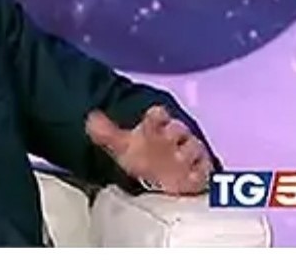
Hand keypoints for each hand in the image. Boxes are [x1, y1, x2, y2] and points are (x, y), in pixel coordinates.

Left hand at [85, 105, 211, 194]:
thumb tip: (89, 118)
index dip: (156, 116)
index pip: (159, 115)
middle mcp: (173, 138)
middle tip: (167, 140)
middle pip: (179, 129)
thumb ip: (105, 131)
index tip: (151, 121)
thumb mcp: (119, 144)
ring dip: (188, 151)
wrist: (152, 180)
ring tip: (179, 159)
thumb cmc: (136, 158)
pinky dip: (201, 170)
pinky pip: (206, 169)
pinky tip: (192, 175)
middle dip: (174, 132)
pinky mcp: (199, 173)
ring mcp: (187, 155)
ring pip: (194, 146)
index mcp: (155, 127)